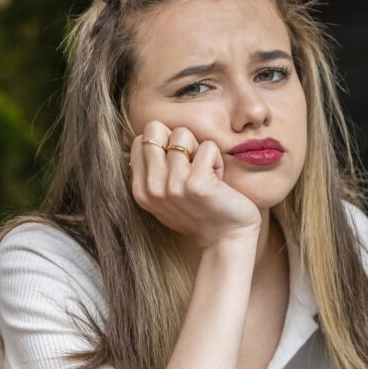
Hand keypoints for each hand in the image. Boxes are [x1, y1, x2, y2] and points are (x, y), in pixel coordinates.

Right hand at [130, 121, 260, 248]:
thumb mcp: (166, 197)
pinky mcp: (197, 184)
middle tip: (192, 164)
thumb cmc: (201, 213)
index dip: (164, 143)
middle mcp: (152, 188)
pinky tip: (219, 181)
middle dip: (178, 141)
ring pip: (182, 133)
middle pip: (155, 129)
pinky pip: (207, 146)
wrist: (226, 240)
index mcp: (141, 190)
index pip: (141, 138)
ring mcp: (173, 186)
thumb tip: (145, 138)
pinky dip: (217, 159)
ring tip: (207, 174)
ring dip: (200, 150)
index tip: (179, 166)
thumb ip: (153, 171)